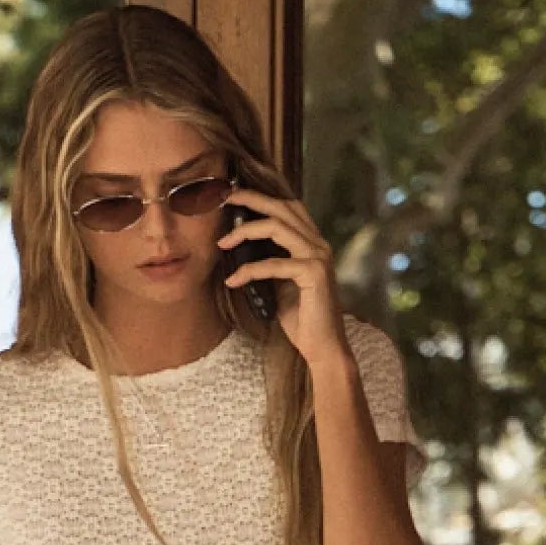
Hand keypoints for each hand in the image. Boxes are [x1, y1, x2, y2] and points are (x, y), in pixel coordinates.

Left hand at [218, 185, 348, 366]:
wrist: (323, 348)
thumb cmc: (303, 320)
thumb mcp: (281, 285)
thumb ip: (271, 264)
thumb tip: (244, 251)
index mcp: (312, 243)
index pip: (288, 207)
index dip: (262, 197)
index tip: (234, 195)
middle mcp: (318, 244)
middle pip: (282, 207)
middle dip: (251, 198)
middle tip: (224, 198)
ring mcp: (318, 257)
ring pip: (276, 227)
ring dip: (245, 232)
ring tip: (222, 243)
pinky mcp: (313, 274)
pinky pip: (274, 264)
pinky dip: (250, 271)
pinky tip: (233, 280)